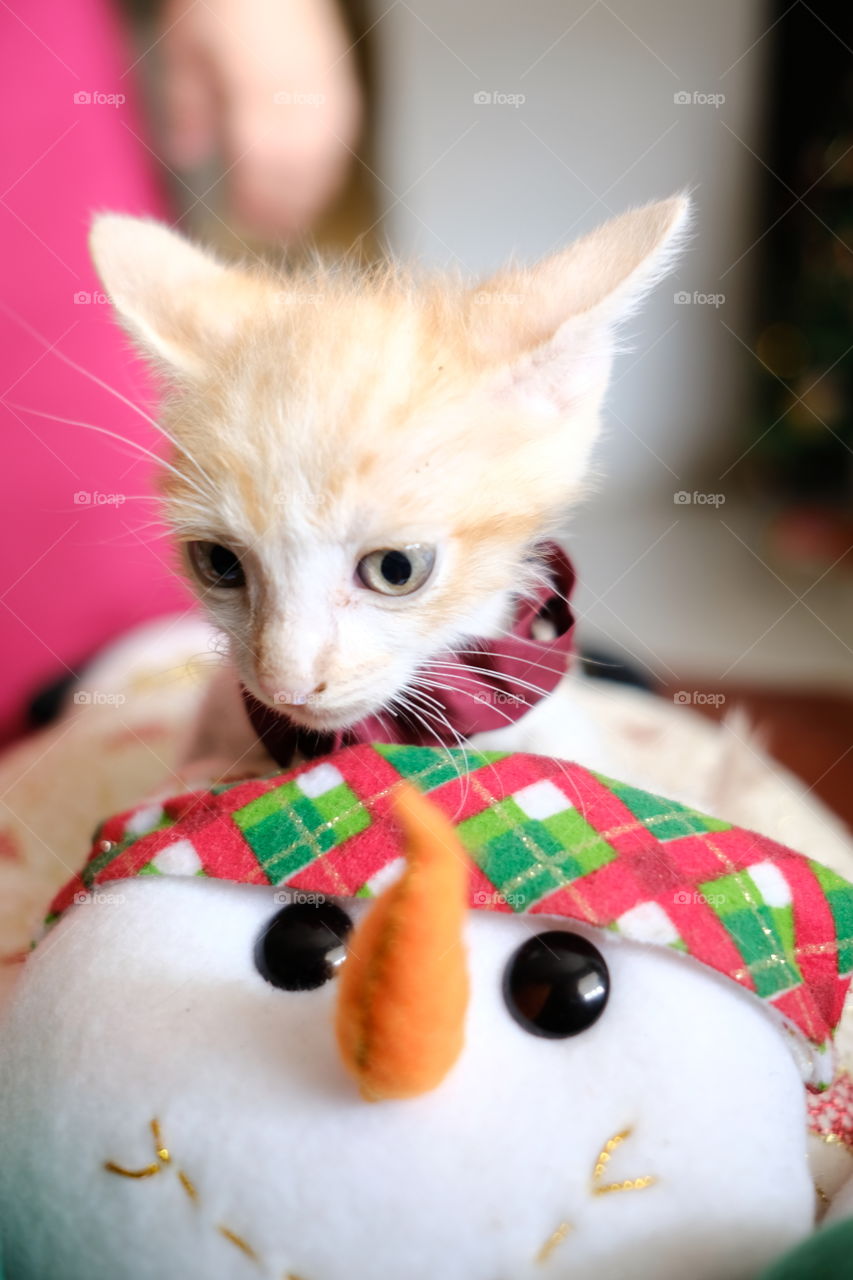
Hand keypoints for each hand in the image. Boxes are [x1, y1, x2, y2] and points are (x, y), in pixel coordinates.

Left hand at [158, 0, 362, 237]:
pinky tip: (312, 187)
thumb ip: (189, 101)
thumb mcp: (187, 41)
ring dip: (307, 197)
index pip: (261, 163)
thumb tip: (185, 154)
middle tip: (266, 234)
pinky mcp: (343, 89)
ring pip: (324, 163)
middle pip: (297, 171)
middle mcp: (300, 95)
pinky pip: (339, 144)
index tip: (242, 222)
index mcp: (258, 89)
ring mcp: (328, 93)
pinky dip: (325, 172)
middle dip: (283, 208)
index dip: (255, 198)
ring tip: (290, 222)